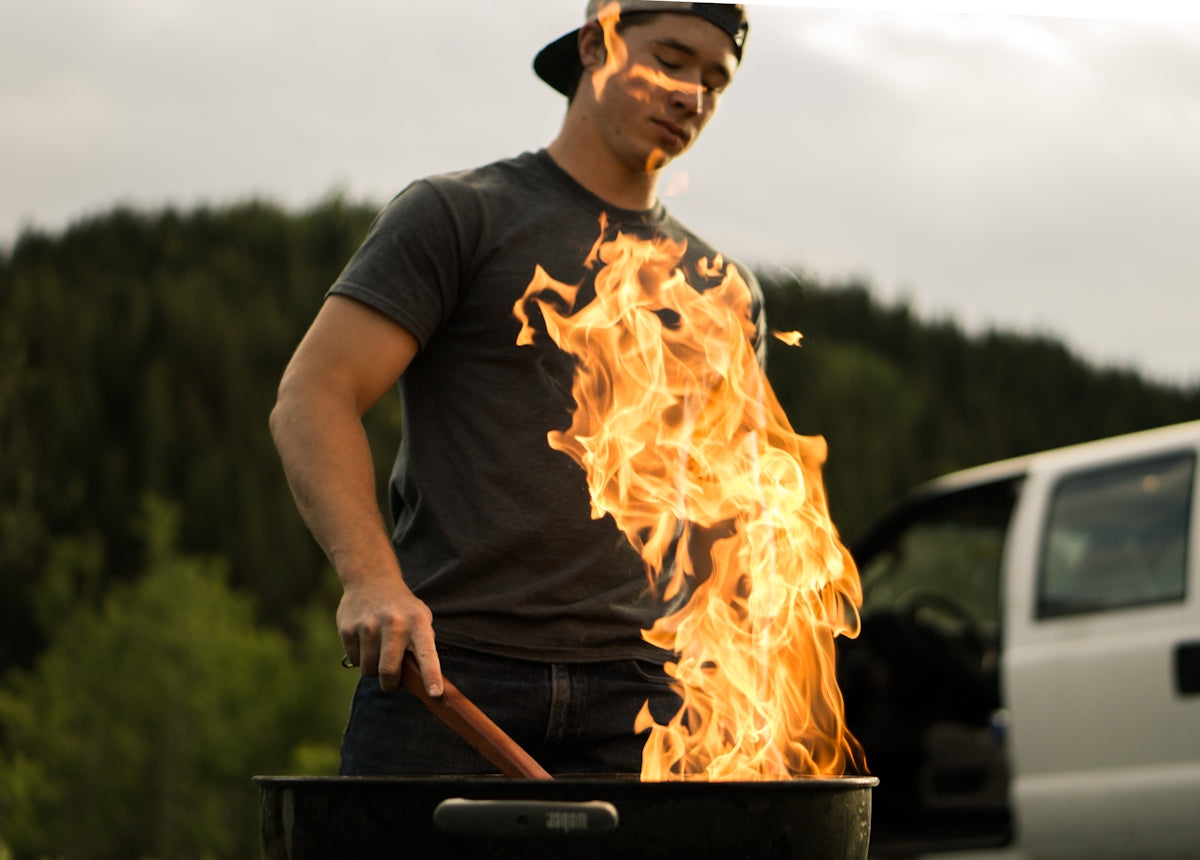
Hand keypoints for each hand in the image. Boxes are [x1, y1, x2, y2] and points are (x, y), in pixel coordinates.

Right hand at [337, 575, 442, 696]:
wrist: (372, 580)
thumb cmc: (402, 609)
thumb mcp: (420, 620)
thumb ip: (422, 648)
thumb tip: (425, 684)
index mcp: (417, 623)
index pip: (427, 654)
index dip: (432, 676)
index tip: (435, 694)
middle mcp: (394, 623)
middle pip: (388, 670)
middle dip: (390, 684)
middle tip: (392, 683)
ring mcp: (368, 625)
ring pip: (368, 669)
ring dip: (373, 668)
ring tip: (378, 649)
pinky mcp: (348, 628)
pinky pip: (354, 660)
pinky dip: (360, 657)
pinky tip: (364, 639)